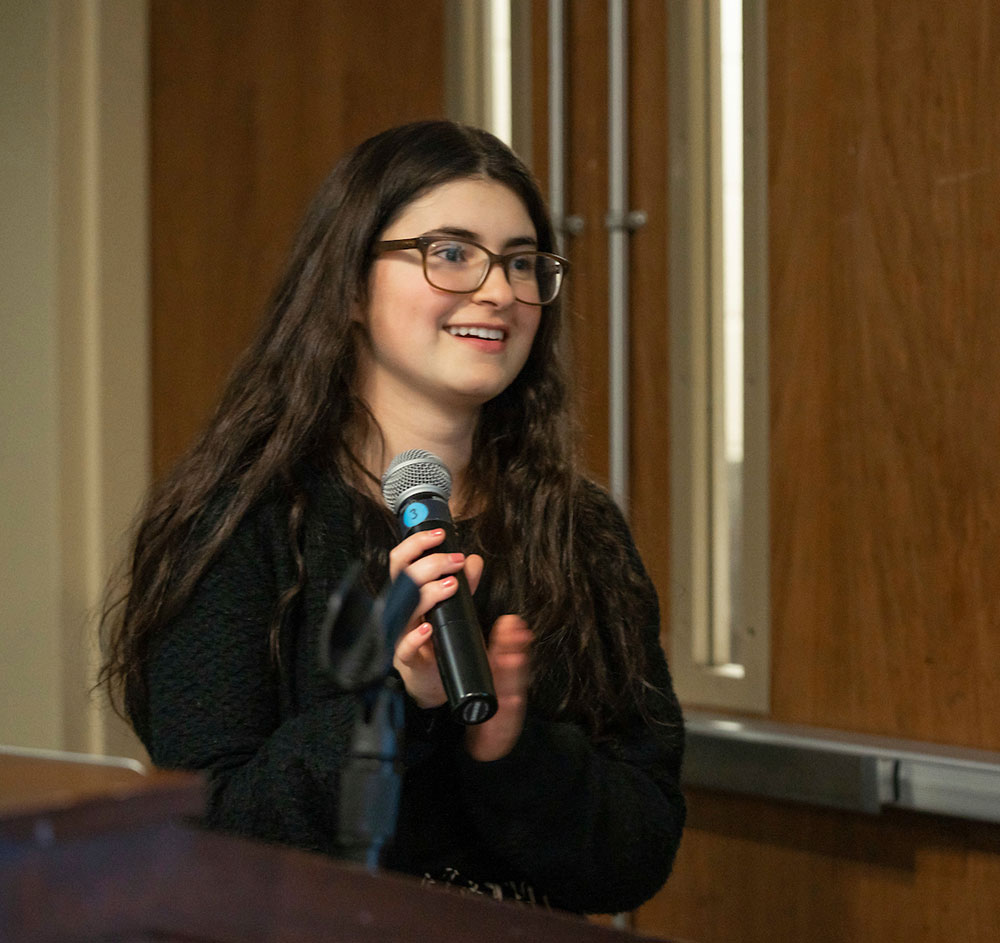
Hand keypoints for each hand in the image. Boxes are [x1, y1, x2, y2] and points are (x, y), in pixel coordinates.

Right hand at [390, 528, 483, 708]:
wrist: (435, 680)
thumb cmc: (440, 639)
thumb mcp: (455, 608)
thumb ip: (464, 584)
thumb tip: (474, 561)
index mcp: (409, 594)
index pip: (402, 561)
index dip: (417, 544)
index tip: (440, 534)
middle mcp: (402, 611)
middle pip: (401, 577)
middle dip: (429, 563)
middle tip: (456, 561)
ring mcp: (401, 634)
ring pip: (403, 608)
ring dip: (428, 593)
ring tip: (452, 586)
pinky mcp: (408, 660)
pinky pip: (405, 648)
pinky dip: (415, 637)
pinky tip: (429, 629)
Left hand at [464, 615, 532, 761]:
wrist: (494, 741)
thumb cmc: (495, 705)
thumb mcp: (498, 678)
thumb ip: (503, 653)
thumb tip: (508, 623)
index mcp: (506, 675)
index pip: (509, 651)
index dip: (512, 636)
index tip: (511, 620)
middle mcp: (511, 687)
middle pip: (512, 665)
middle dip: (514, 647)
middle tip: (514, 629)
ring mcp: (510, 706)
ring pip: (512, 687)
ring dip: (514, 673)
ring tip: (514, 658)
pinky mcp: (506, 724)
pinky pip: (509, 716)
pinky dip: (511, 707)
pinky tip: (513, 699)